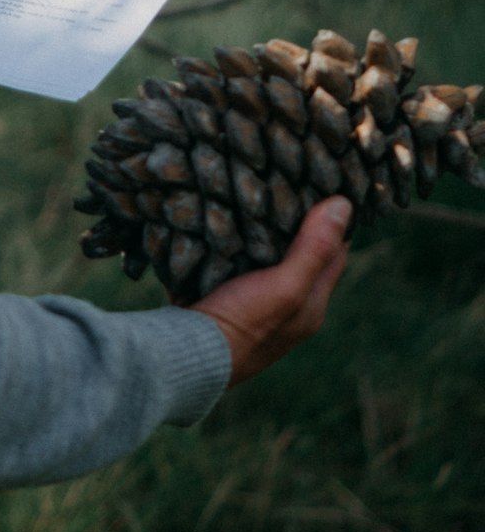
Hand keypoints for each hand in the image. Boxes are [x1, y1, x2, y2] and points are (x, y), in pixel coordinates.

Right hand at [192, 196, 350, 386]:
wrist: (185, 353)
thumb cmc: (242, 321)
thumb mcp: (284, 285)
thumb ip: (314, 249)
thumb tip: (345, 204)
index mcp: (311, 304)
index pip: (335, 252)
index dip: (335, 219)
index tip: (326, 183)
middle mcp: (289, 306)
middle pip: (304, 253)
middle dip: (301, 220)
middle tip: (291, 178)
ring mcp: (257, 304)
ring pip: (271, 257)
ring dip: (268, 230)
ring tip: (262, 190)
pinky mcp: (227, 298)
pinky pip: (242, 262)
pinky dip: (241, 242)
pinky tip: (231, 220)